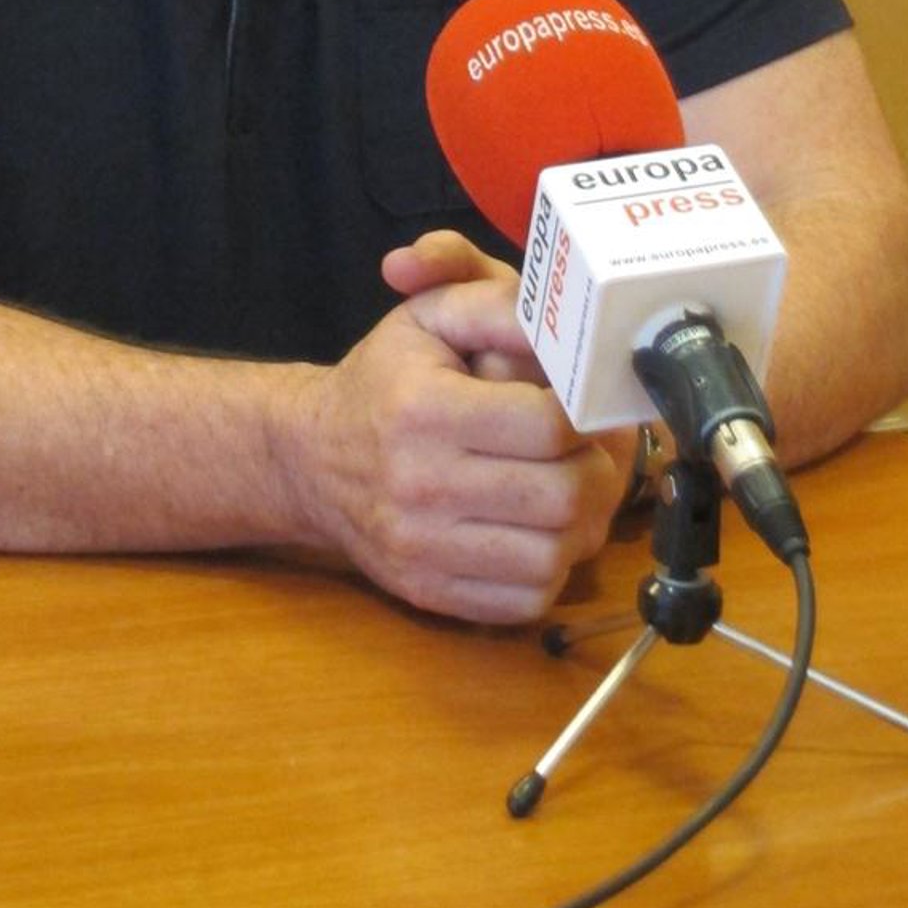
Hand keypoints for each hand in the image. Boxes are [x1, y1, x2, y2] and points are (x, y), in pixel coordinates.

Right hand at [284, 248, 624, 623]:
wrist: (311, 457)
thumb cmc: (383, 378)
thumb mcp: (430, 316)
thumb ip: (498, 306)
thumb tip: (565, 328)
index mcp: (425, 409)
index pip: (548, 425)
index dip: (585, 414)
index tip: (585, 406)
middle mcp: (421, 485)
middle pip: (561, 496)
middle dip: (597, 471)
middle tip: (593, 452)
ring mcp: (422, 549)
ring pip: (551, 558)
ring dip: (582, 525)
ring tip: (573, 490)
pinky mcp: (429, 592)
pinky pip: (524, 601)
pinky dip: (551, 569)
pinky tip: (540, 532)